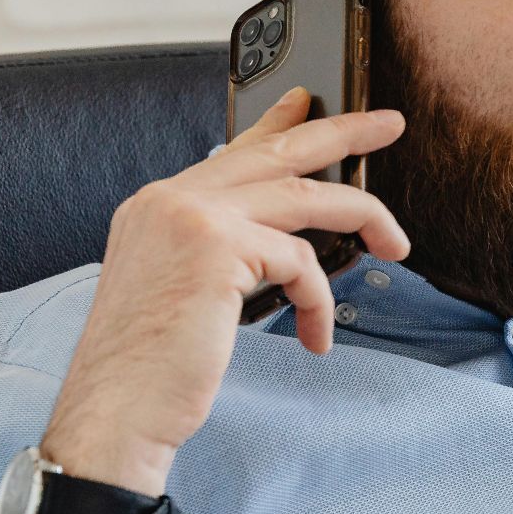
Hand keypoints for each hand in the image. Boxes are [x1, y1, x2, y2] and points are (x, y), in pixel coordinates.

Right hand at [36, 87, 407, 513]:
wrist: (115, 412)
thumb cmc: (153, 367)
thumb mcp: (185, 288)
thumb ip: (222, 246)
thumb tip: (286, 233)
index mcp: (158, 204)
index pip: (233, 150)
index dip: (278, 123)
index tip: (310, 101)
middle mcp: (170, 199)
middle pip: (277, 151)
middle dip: (343, 132)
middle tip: (390, 124)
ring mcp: (193, 217)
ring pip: (306, 197)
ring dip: (364, 218)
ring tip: (397, 245)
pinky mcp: (219, 248)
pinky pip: (302, 263)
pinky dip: (318, 303)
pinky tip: (315, 337)